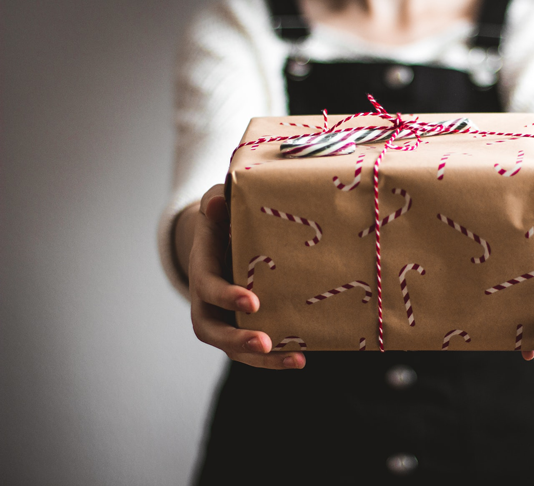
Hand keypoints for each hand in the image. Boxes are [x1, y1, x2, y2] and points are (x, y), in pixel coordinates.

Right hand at [180, 184, 305, 368]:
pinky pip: (254, 350)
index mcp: (202, 269)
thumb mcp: (218, 205)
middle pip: (212, 330)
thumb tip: (219, 202)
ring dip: (263, 360)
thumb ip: (218, 203)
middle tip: (264, 343)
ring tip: (296, 360)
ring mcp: (224, 318)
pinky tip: (302, 358)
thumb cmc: (224, 220)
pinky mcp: (242, 327)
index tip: (253, 302)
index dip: (227, 296)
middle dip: (237, 339)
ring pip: (234, 348)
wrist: (222, 239)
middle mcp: (207, 302)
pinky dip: (275, 358)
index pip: (208, 288)